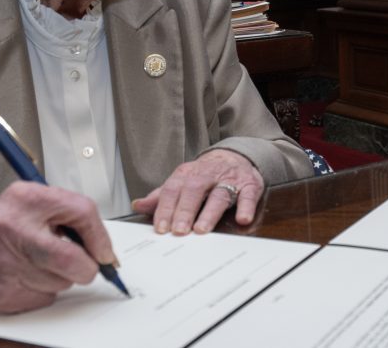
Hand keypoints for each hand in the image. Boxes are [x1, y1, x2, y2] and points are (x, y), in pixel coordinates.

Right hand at [0, 182, 115, 312]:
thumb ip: (65, 215)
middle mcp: (13, 228)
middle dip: (86, 268)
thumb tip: (102, 245)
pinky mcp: (2, 293)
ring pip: (61, 283)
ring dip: (58, 278)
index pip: (82, 212)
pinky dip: (41, 292)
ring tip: (34, 262)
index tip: (104, 250)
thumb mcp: (27, 203)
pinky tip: (22, 277)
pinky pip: (44, 299)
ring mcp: (5, 264)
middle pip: (74, 260)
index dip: (100, 236)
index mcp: (25, 198)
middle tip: (84, 265)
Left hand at [131, 149, 263, 234]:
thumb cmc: (205, 175)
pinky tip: (243, 219)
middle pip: (194, 190)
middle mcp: (207, 175)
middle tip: (178, 231)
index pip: (173, 190)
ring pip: (219, 194)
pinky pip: (248, 195)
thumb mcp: (182, 181)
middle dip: (185, 211)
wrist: (235, 156)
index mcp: (188, 174)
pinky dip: (246, 207)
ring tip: (201, 229)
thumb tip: (137, 205)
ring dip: (210, 212)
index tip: (160, 228)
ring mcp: (229, 180)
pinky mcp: (249, 185)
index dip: (165, 208)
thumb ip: (162, 196)